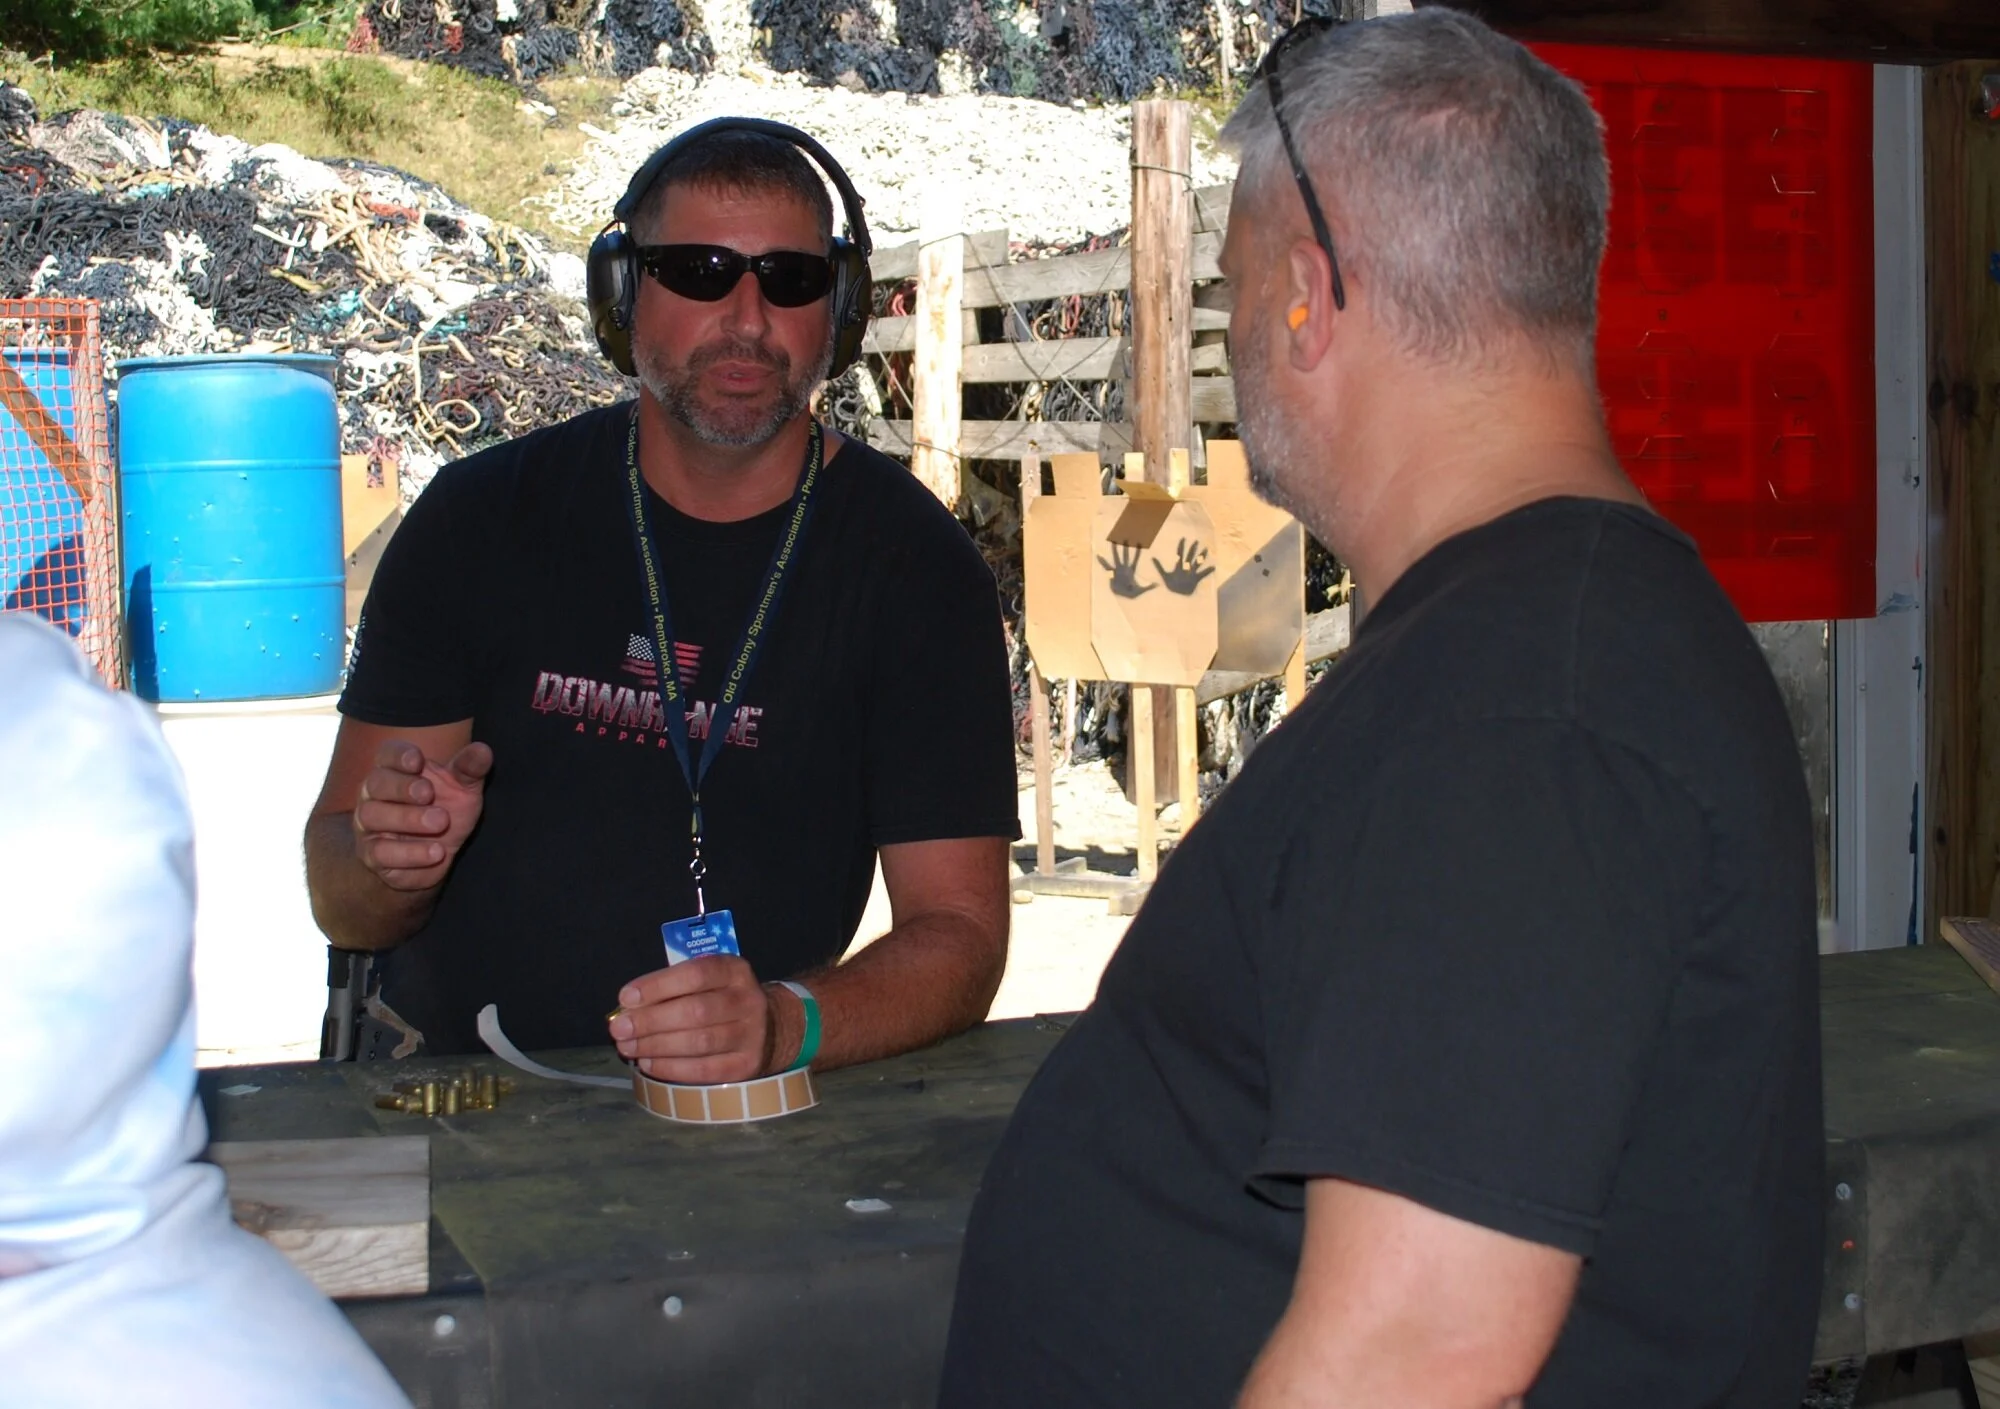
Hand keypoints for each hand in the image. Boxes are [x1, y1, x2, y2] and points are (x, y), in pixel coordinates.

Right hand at [352, 738, 492, 890]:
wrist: (438, 853)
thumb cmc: (445, 809)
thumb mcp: (463, 789)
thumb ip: (469, 769)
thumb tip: (482, 750)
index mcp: (395, 770)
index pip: (386, 754)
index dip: (398, 755)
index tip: (417, 760)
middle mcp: (375, 795)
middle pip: (375, 782)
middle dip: (401, 786)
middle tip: (428, 793)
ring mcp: (369, 826)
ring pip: (372, 816)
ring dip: (406, 818)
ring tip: (441, 822)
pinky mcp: (373, 855)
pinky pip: (380, 852)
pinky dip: (410, 853)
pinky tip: (437, 851)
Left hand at [609, 956, 777, 1084]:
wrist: (768, 1028)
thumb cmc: (720, 999)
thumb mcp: (706, 981)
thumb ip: (672, 988)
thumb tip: (628, 1008)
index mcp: (734, 971)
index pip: (696, 974)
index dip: (658, 986)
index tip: (626, 997)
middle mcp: (747, 1001)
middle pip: (696, 1011)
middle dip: (651, 1021)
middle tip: (619, 1029)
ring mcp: (750, 1035)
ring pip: (699, 1042)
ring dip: (656, 1046)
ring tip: (628, 1047)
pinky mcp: (745, 1066)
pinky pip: (704, 1070)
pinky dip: (671, 1068)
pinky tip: (649, 1063)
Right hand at [1097, 541, 1156, 598]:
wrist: (1123, 597)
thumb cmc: (1133, 593)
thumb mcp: (1142, 590)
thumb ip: (1149, 587)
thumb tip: (1158, 585)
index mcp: (1132, 570)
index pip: (1135, 559)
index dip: (1137, 552)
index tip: (1139, 543)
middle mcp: (1125, 568)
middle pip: (1125, 555)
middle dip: (1126, 547)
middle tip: (1126, 537)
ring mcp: (1118, 570)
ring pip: (1116, 557)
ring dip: (1115, 550)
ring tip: (1113, 542)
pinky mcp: (1112, 574)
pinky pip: (1106, 566)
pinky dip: (1102, 561)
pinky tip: (1098, 555)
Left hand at [1152, 537, 1214, 594]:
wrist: (1176, 596)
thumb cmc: (1171, 585)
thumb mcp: (1164, 575)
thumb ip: (1159, 566)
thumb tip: (1152, 558)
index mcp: (1178, 566)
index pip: (1180, 554)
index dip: (1181, 546)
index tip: (1183, 538)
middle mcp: (1185, 568)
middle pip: (1189, 557)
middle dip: (1192, 549)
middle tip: (1196, 541)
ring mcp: (1191, 573)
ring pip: (1197, 563)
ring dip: (1201, 557)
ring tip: (1205, 550)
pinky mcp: (1195, 580)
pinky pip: (1202, 574)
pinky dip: (1207, 571)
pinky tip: (1213, 567)